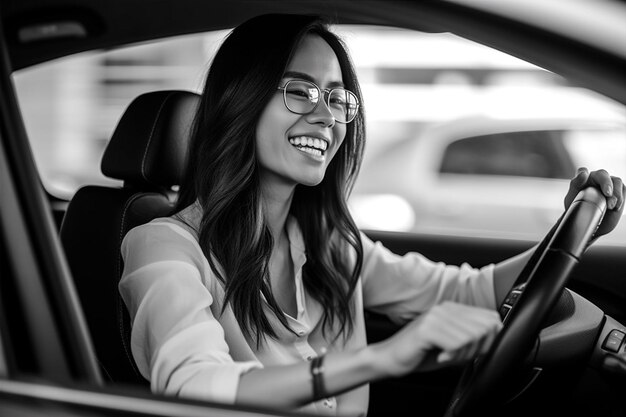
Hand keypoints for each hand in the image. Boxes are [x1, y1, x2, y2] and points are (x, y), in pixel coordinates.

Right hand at [371, 301, 501, 377]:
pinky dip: (453, 356)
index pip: (491, 318)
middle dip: (478, 348)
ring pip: (472, 337)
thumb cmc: (420, 354)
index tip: (475, 351)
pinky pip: (457, 343)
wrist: (389, 358)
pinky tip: (441, 357)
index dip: (490, 339)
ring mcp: (435, 316)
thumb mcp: (452, 345)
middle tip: (460, 356)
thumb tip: (495, 338)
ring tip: (448, 357)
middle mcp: (444, 308)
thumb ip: (472, 339)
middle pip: (485, 328)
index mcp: (452, 309)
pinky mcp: (427, 329)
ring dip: (464, 354)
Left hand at [564, 168, 624, 238]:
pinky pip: (622, 189)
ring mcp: (608, 183)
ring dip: (615, 193)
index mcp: (582, 180)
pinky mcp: (618, 190)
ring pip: (615, 181)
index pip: (582, 172)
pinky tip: (615, 207)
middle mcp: (596, 179)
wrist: (592, 222)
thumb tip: (582, 175)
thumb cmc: (580, 210)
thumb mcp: (572, 200)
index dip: (582, 173)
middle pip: (602, 174)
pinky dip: (620, 198)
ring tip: (610, 206)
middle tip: (607, 194)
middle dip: (606, 183)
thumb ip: (575, 185)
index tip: (583, 177)